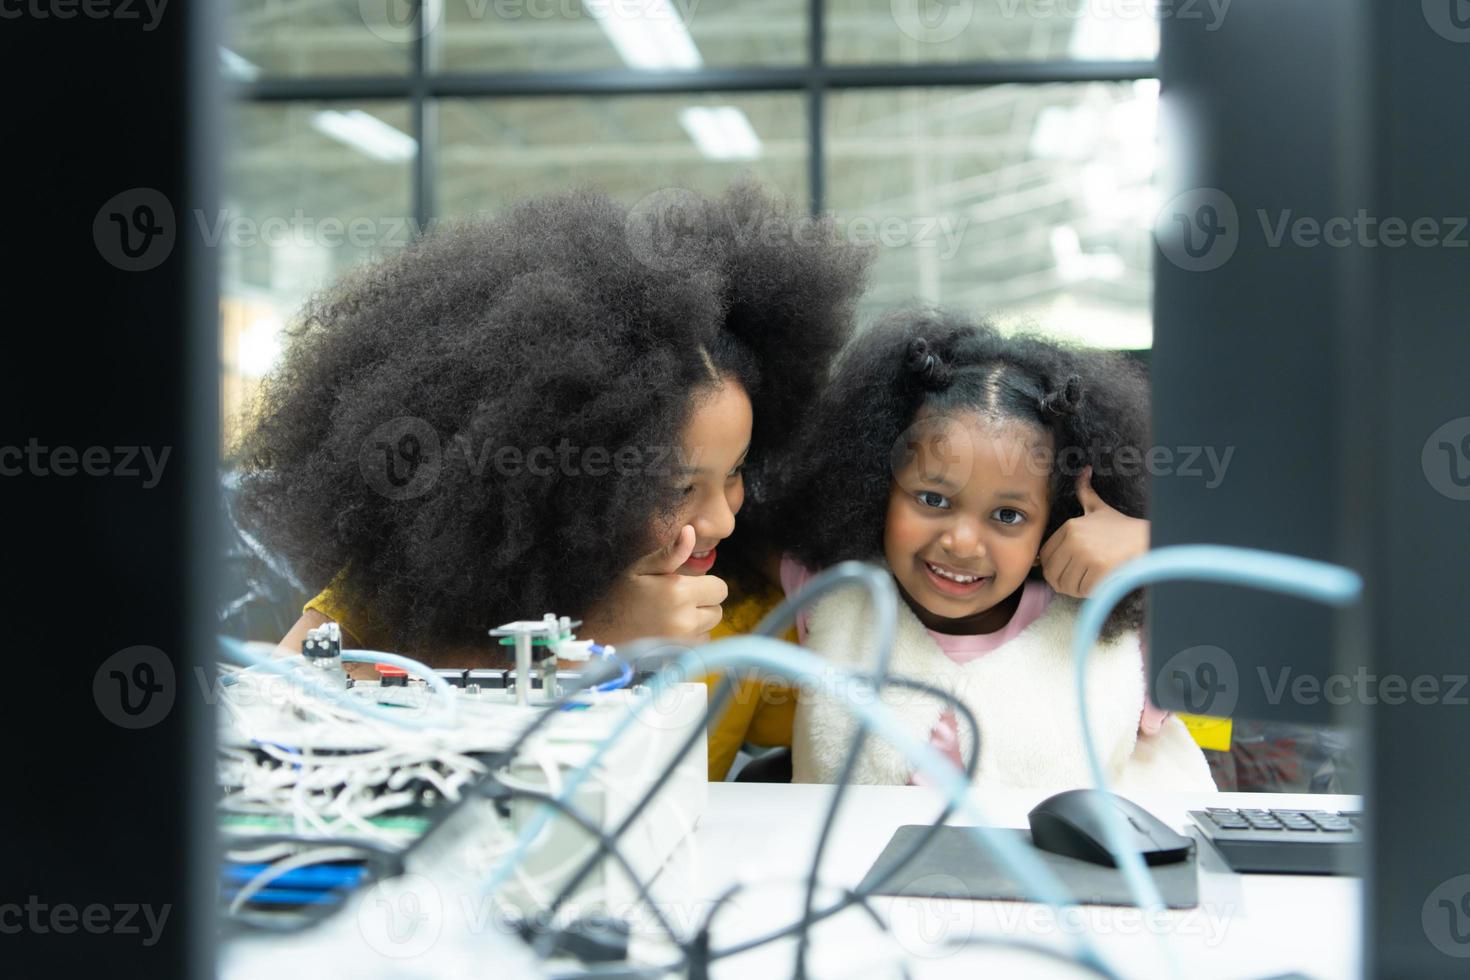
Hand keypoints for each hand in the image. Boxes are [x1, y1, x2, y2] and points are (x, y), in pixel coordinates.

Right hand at [580, 525, 728, 645]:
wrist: (600, 636)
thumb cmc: (620, 598)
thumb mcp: (642, 569)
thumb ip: (671, 552)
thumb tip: (690, 531)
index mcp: (679, 592)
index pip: (720, 588)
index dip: (705, 585)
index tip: (685, 586)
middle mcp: (686, 620)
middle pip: (717, 610)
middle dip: (702, 604)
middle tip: (675, 601)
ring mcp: (683, 642)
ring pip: (710, 628)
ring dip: (697, 622)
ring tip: (670, 617)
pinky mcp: (680, 658)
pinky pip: (699, 645)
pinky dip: (690, 639)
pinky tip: (669, 632)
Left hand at [1038, 467, 1148, 597]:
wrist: (1149, 540)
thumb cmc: (1122, 528)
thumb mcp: (1100, 508)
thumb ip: (1086, 492)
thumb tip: (1084, 470)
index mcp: (1070, 527)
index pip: (1046, 556)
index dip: (1054, 567)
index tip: (1068, 569)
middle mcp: (1075, 540)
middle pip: (1052, 573)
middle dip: (1063, 581)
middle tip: (1079, 579)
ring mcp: (1086, 555)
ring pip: (1065, 585)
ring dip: (1075, 588)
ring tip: (1090, 580)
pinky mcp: (1099, 570)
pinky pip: (1082, 591)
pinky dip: (1089, 592)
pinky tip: (1100, 583)